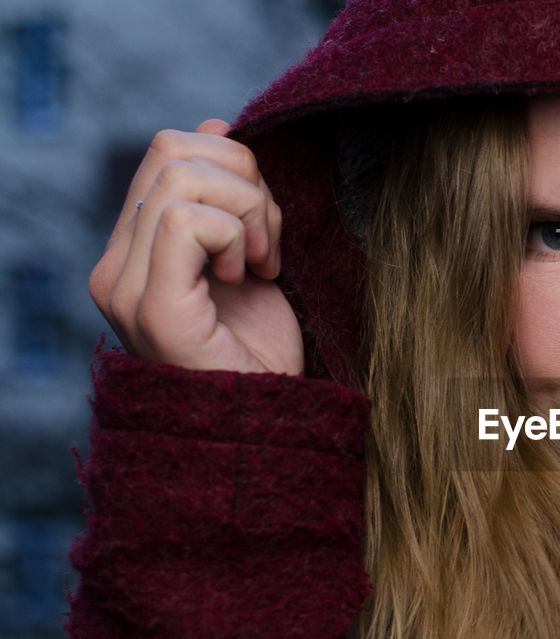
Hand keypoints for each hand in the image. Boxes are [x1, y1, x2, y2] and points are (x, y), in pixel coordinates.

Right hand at [89, 119, 302, 374]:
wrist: (270, 422)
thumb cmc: (262, 352)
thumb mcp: (251, 258)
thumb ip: (227, 198)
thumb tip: (214, 122)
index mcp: (135, 249)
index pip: (170, 149)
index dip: (235, 168)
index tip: (265, 232)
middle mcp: (116, 265)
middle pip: (173, 148)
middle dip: (246, 180)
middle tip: (269, 245)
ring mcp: (126, 285)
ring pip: (181, 175)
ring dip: (248, 210)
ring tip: (263, 263)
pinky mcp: (151, 306)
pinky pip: (185, 219)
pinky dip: (235, 236)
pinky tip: (252, 278)